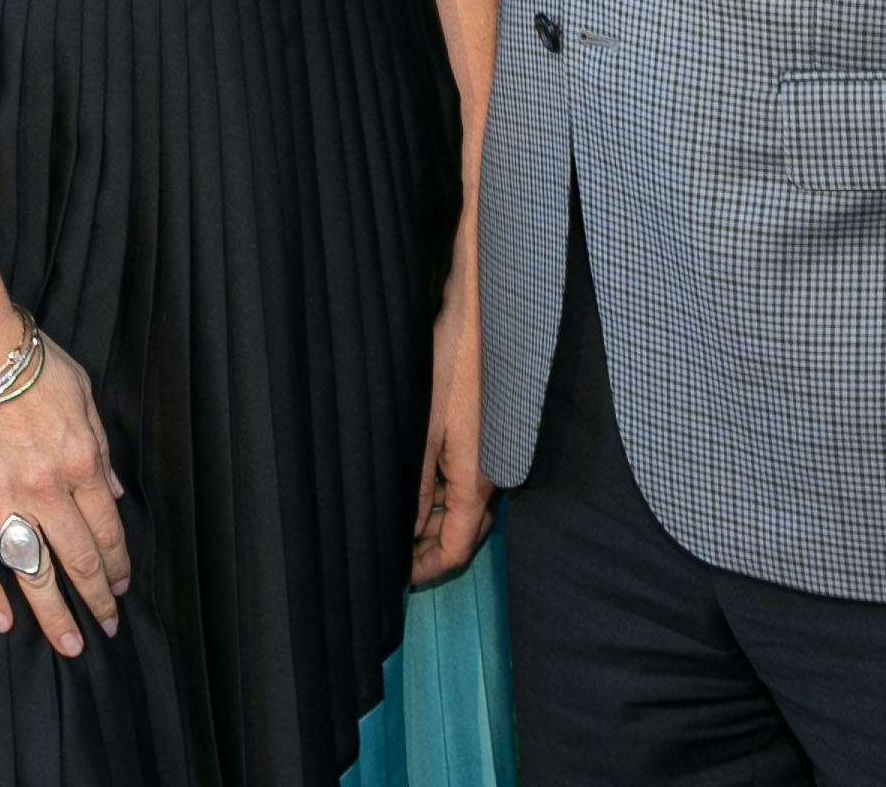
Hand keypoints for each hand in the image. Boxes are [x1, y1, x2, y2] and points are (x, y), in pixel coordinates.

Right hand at [0, 326, 132, 656]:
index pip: (107, 530)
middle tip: (108, 626)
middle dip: (97, 599)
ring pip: (35, 572)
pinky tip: (2, 622)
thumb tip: (113, 489)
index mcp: (82, 462)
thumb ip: (101, 445)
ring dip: (56, 614)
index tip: (121, 587)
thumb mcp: (81, 393)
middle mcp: (48, 489)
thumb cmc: (25, 358)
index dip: (118, 564)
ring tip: (71, 645)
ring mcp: (2, 498)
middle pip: (79, 559)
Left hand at [412, 268, 495, 584]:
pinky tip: (417, 482)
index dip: (424, 570)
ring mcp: (496, 453)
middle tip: (389, 553)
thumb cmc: (453, 360)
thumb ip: (412, 484)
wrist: (486, 308)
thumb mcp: (421, 426)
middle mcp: (495, 472)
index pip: (457, 549)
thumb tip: (403, 530)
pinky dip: (444, 492)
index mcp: (478, 479)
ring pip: (466, 506)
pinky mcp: (493, 433)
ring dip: (435, 520)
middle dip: (429, 549)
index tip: (394, 576)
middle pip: (465, 532)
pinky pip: (470, 480)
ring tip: (395, 521)